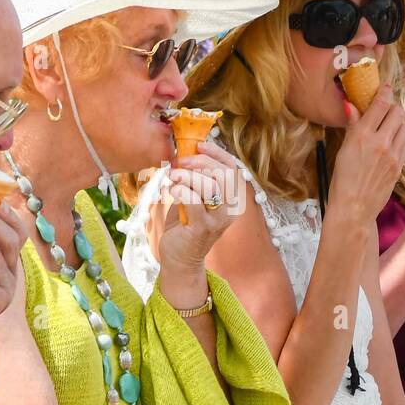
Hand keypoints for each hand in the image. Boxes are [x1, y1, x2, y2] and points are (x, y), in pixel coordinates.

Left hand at [156, 140, 241, 278]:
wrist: (180, 259)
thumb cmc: (185, 225)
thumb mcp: (194, 197)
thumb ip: (196, 179)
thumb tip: (186, 152)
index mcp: (232, 200)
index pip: (233, 169)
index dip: (217, 153)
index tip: (198, 145)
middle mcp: (230, 210)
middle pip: (224, 174)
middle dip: (199, 163)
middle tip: (179, 163)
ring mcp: (218, 220)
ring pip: (210, 186)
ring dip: (187, 176)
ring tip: (172, 177)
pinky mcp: (202, 229)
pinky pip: (193, 201)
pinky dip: (181, 190)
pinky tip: (172, 191)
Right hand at [328, 84, 404, 225]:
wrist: (354, 208)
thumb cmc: (342, 180)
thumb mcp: (343, 150)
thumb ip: (352, 126)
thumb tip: (351, 105)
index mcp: (363, 136)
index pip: (380, 105)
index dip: (385, 92)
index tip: (386, 87)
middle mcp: (381, 142)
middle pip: (397, 112)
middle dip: (392, 107)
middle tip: (386, 109)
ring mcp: (393, 155)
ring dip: (399, 121)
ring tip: (390, 124)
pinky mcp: (399, 166)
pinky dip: (401, 138)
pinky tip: (393, 142)